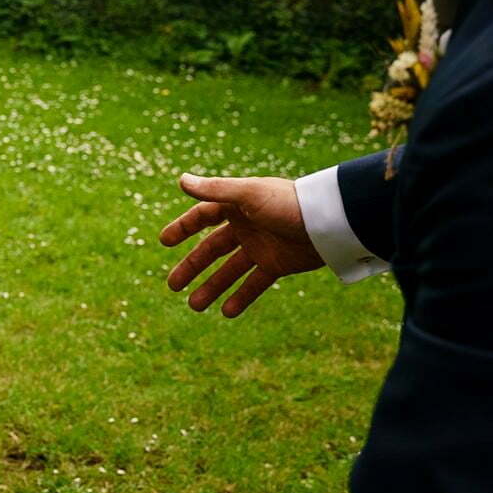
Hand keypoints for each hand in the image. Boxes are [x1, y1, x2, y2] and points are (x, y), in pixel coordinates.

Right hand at [161, 173, 321, 317]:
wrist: (327, 222)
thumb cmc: (287, 202)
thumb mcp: (248, 194)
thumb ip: (214, 190)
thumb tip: (180, 180)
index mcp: (237, 205)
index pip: (202, 216)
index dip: (183, 228)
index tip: (164, 242)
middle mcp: (246, 226)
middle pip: (212, 249)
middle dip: (192, 267)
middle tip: (172, 286)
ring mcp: (260, 246)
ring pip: (229, 270)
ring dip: (212, 287)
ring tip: (194, 307)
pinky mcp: (277, 264)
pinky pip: (254, 283)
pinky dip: (241, 297)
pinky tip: (226, 312)